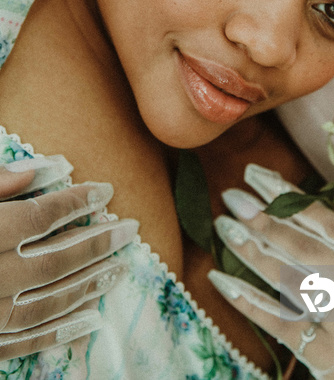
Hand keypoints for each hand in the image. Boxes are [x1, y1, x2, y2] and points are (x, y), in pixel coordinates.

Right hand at [0, 159, 137, 360]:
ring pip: (49, 300)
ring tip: (121, 268)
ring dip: (89, 284)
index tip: (106, 190)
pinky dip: (60, 333)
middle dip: (98, 241)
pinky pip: (25, 341)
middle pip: (57, 258)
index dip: (78, 201)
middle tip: (131, 228)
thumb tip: (48, 167)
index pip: (43, 215)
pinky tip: (91, 321)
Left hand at [209, 164, 333, 379]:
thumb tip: (313, 222)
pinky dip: (247, 301)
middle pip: (308, 249)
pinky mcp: (328, 358)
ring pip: (290, 281)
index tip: (262, 178)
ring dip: (253, 251)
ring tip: (225, 227)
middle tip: (234, 196)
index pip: (333, 225)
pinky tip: (221, 280)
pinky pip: (279, 324)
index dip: (294, 199)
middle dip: (268, 219)